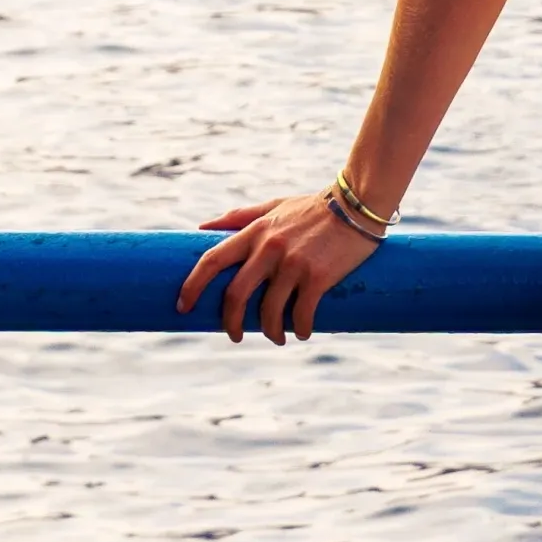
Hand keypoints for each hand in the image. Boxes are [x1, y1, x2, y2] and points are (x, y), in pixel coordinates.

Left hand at [178, 191, 381, 341]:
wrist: (358, 204)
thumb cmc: (314, 207)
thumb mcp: (274, 206)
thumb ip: (239, 216)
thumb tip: (202, 227)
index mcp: (255, 231)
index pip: (212, 260)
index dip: (193, 285)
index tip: (183, 306)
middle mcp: (269, 248)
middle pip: (236, 295)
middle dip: (230, 322)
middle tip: (235, 336)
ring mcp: (293, 263)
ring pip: (269, 311)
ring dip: (270, 332)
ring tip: (277, 338)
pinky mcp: (318, 276)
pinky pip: (301, 314)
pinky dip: (300, 330)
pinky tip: (302, 333)